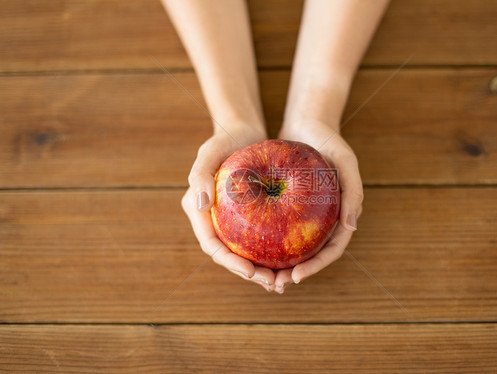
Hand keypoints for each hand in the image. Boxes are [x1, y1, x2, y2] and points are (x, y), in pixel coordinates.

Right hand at [181, 125, 277, 290]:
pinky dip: (272, 252)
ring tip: (283, 281)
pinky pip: (259, 238)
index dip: (230, 262)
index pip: (212, 245)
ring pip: (246, 252)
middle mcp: (213, 220)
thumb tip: (200, 205)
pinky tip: (292, 261)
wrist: (242, 131)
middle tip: (273, 284)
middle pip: (230, 255)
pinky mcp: (248, 217)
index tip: (251, 272)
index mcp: (199, 211)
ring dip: (262, 269)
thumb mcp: (209, 151)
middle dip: (250, 273)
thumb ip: (200, 175)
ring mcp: (231, 220)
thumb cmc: (225, 138)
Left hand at [273, 120, 363, 293]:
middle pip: (310, 255)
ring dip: (277, 264)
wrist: (307, 121)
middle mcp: (322, 220)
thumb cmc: (329, 139)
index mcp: (340, 216)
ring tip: (258, 275)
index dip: (315, 267)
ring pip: (291, 247)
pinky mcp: (287, 206)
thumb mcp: (346, 160)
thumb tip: (352, 227)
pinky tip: (247, 249)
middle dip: (293, 273)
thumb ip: (353, 191)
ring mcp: (304, 214)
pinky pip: (275, 227)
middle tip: (272, 284)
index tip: (295, 277)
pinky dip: (265, 241)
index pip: (331, 250)